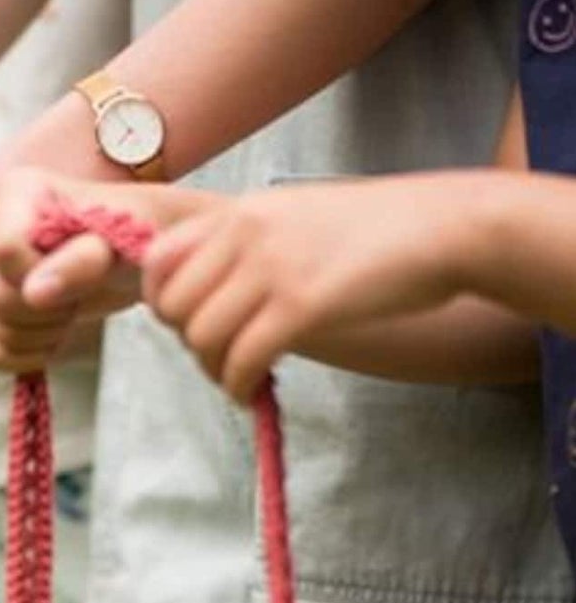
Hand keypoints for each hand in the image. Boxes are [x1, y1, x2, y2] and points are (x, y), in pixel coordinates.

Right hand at [0, 168, 205, 369]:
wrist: (142, 248)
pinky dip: (37, 348)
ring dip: (48, 328)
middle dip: (51, 306)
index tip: (92, 260)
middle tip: (86, 285)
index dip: (47, 272)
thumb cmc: (139, 231)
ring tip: (75, 299)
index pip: (5, 250)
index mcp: (15, 191)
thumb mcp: (126, 240)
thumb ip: (83, 260)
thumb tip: (35, 292)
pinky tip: (59, 322)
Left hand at [143, 179, 466, 402]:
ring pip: (202, 338)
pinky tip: (252, 391)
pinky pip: (241, 360)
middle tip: (220, 358)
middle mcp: (247, 234)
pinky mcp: (300, 307)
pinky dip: (237, 386)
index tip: (189, 325)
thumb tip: (215, 292)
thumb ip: (251, 244)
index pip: (159, 259)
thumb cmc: (379, 230)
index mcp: (243, 211)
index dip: (163, 303)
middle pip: (174, 307)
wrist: (445, 229)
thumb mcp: (299, 217)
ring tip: (239, 379)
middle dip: (189, 343)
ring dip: (214, 371)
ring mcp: (272, 269)